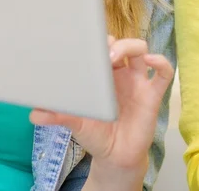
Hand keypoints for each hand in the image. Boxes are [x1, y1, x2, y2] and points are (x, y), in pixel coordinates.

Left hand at [30, 37, 172, 180]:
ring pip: (141, 50)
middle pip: (122, 43)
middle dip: (113, 41)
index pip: (102, 47)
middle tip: (100, 51)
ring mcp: (138, 82)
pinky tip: (151, 61)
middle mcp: (121, 73)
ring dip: (130, 46)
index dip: (97, 40)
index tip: (86, 40)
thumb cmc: (96, 134)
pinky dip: (160, 62)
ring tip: (115, 55)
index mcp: (103, 74)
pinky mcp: (153, 94)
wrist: (115, 157)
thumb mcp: (75, 123)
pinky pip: (164, 73)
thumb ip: (58, 115)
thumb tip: (34, 114)